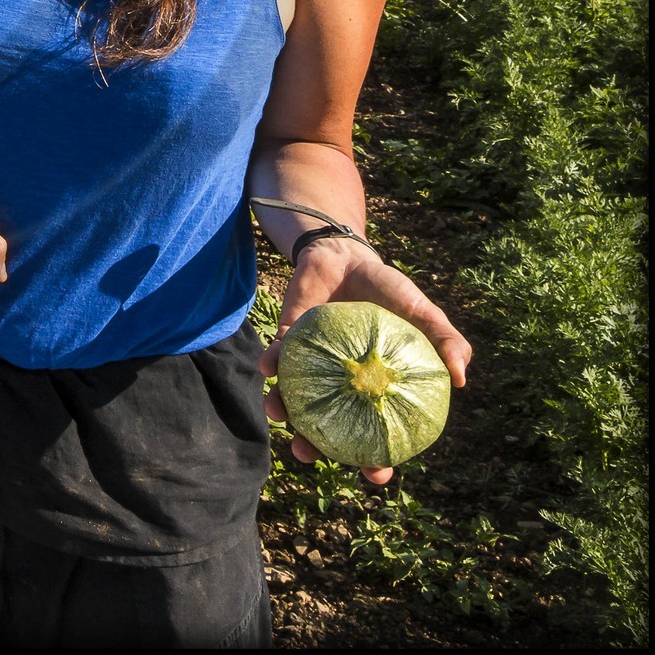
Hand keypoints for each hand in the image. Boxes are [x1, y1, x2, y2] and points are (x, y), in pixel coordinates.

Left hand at [258, 239, 472, 484]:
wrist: (349, 256)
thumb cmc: (389, 290)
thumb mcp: (422, 312)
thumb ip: (445, 340)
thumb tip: (462, 378)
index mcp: (371, 389)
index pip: (374, 437)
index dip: (376, 461)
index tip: (377, 475)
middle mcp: (338, 385)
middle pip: (325, 429)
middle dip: (313, 448)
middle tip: (308, 454)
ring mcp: (310, 365)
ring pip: (291, 399)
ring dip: (280, 409)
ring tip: (278, 414)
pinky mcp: (287, 340)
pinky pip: (275, 357)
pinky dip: (270, 362)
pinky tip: (268, 367)